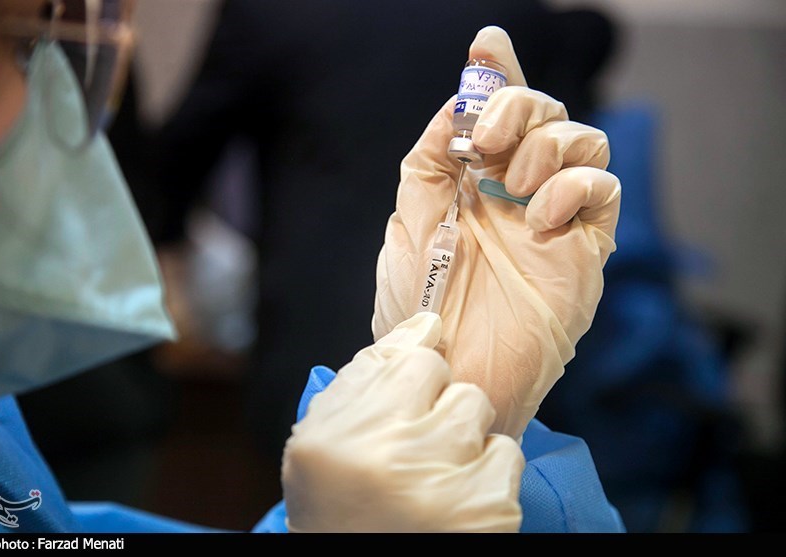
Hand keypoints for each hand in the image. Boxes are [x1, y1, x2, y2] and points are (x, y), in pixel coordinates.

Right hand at [281, 312, 522, 532]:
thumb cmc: (337, 500)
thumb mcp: (324, 432)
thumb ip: (367, 370)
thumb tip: (426, 323)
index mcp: (344, 433)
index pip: (419, 361)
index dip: (416, 383)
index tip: (407, 407)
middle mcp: (396, 459)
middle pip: (459, 389)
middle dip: (442, 411)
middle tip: (419, 448)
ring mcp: (448, 489)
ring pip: (483, 417)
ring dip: (465, 439)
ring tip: (436, 472)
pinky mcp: (489, 513)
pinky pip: (507, 455)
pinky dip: (487, 472)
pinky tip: (457, 496)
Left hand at [373, 26, 620, 438]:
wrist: (450, 370)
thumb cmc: (420, 307)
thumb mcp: (408, 223)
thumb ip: (428, 162)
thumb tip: (449, 107)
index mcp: (474, 184)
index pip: (496, 117)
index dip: (496, 76)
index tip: (486, 45)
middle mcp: (517, 193)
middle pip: (543, 112)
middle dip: (515, 104)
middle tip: (481, 139)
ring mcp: (554, 217)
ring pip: (582, 138)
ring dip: (544, 143)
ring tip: (510, 183)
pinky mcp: (586, 245)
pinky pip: (604, 187)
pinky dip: (572, 184)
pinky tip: (538, 215)